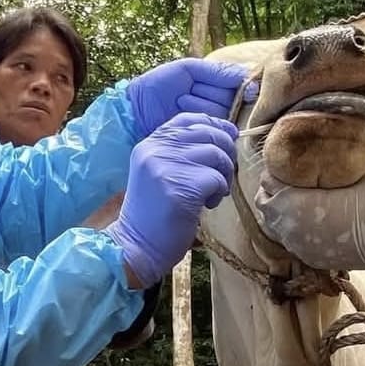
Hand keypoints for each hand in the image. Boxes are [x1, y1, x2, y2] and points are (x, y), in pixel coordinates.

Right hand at [107, 113, 238, 285]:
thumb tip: (225, 135)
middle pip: (208, 134)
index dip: (214, 124)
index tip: (228, 137)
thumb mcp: (159, 173)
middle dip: (225, 152)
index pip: (189, 119)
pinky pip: (217, 179)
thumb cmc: (153, 214)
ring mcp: (167, 165)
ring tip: (213, 193)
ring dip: (224, 175)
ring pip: (216, 154)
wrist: (136, 246)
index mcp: (150, 143)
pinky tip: (208, 205)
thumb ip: (181, 153)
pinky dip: (219, 193)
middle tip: (223, 174)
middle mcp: (156, 149)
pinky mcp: (181, 186)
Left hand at [126, 57, 251, 137]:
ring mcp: (214, 121)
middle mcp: (221, 103)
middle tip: (186, 90)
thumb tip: (248, 75)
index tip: (204, 81)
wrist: (138, 108)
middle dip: (207, 91)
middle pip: (233, 98)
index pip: (240, 83)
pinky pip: (213, 124)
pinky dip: (194, 112)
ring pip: (223, 110)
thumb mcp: (188, 69)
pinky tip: (179, 109)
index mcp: (219, 85)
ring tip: (179, 100)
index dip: (226, 82)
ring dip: (198, 102)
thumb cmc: (159, 85)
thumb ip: (218, 71)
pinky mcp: (206, 136)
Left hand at [252, 170, 364, 286]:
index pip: (268, 182)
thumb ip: (336, 165)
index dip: (275, 171)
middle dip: (272, 192)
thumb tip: (333, 152)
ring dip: (280, 212)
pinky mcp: (310, 258)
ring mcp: (298, 246)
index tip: (285, 165)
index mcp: (294, 203)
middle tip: (286, 182)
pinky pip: (290, 242)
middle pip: (264, 204)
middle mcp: (289, 227)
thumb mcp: (356, 174)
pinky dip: (293, 230)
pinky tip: (306, 222)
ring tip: (294, 202)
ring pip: (273, 225)